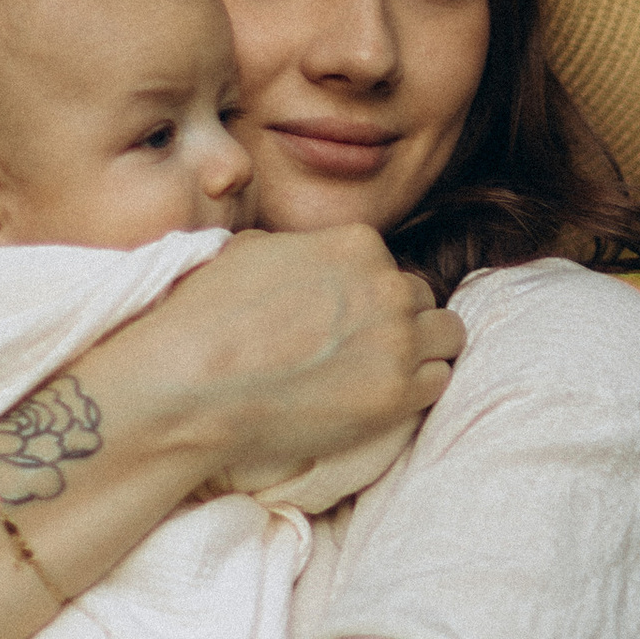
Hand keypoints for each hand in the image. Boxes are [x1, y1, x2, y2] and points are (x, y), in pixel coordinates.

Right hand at [136, 225, 462, 497]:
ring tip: (381, 371)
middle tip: (360, 349)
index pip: (386, 264)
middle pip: (419, 298)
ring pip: (446, 335)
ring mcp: (398, 339)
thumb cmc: (208, 316)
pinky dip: (417, 387)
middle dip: (396, 320)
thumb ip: (299, 249)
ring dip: (421, 350)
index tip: (344, 318)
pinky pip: (438, 381)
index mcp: (356, 244)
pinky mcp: (398, 393)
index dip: (366, 293)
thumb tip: (301, 257)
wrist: (194, 383)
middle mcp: (387, 285)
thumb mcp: (251, 250)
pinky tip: (382, 395)